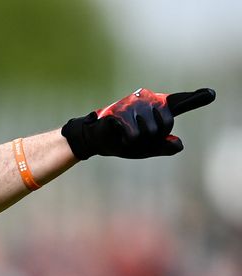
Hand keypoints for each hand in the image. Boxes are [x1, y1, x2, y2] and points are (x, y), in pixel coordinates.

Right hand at [61, 88, 215, 159]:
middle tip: (138, 137)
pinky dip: (128, 141)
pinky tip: (120, 135)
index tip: (211, 94)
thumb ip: (164, 147)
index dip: (197, 98)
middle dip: (153, 138)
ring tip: (127, 135)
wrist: (96, 140)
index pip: (180, 103)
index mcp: (157, 110)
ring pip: (151, 131)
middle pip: (166, 125)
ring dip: (138, 141)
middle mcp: (148, 102)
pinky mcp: (122, 112)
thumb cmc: (123, 142)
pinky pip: (135, 135)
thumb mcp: (146, 148)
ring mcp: (135, 105)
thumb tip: (179, 143)